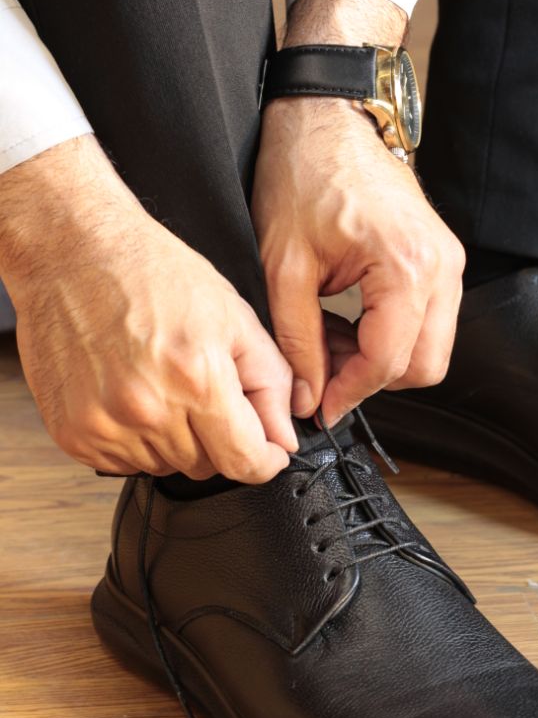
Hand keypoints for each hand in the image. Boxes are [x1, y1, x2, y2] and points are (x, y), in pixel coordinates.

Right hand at [0, 136, 296, 480]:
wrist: (73, 251)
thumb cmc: (150, 272)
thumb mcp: (234, 316)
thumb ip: (270, 382)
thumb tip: (283, 437)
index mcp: (196, 378)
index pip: (245, 462)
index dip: (266, 460)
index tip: (269, 451)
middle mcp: (148, 409)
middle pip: (207, 467)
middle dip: (219, 438)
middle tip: (204, 389)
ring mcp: (105, 425)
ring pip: (165, 467)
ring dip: (175, 439)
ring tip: (162, 383)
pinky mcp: (73, 432)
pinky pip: (123, 463)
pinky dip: (135, 441)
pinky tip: (132, 394)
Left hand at [251, 0, 463, 424]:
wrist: (328, 117)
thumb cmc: (302, 174)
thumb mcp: (283, 266)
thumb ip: (297, 341)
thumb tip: (306, 398)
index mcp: (405, 266)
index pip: (388, 361)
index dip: (348, 394)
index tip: (316, 407)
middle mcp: (440, 266)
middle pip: (424, 366)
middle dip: (372, 380)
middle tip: (321, 373)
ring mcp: (448, 260)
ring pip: (432, 348)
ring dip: (384, 360)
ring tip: (331, 343)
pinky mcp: (442, 256)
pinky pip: (430, 320)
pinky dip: (394, 334)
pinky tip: (351, 321)